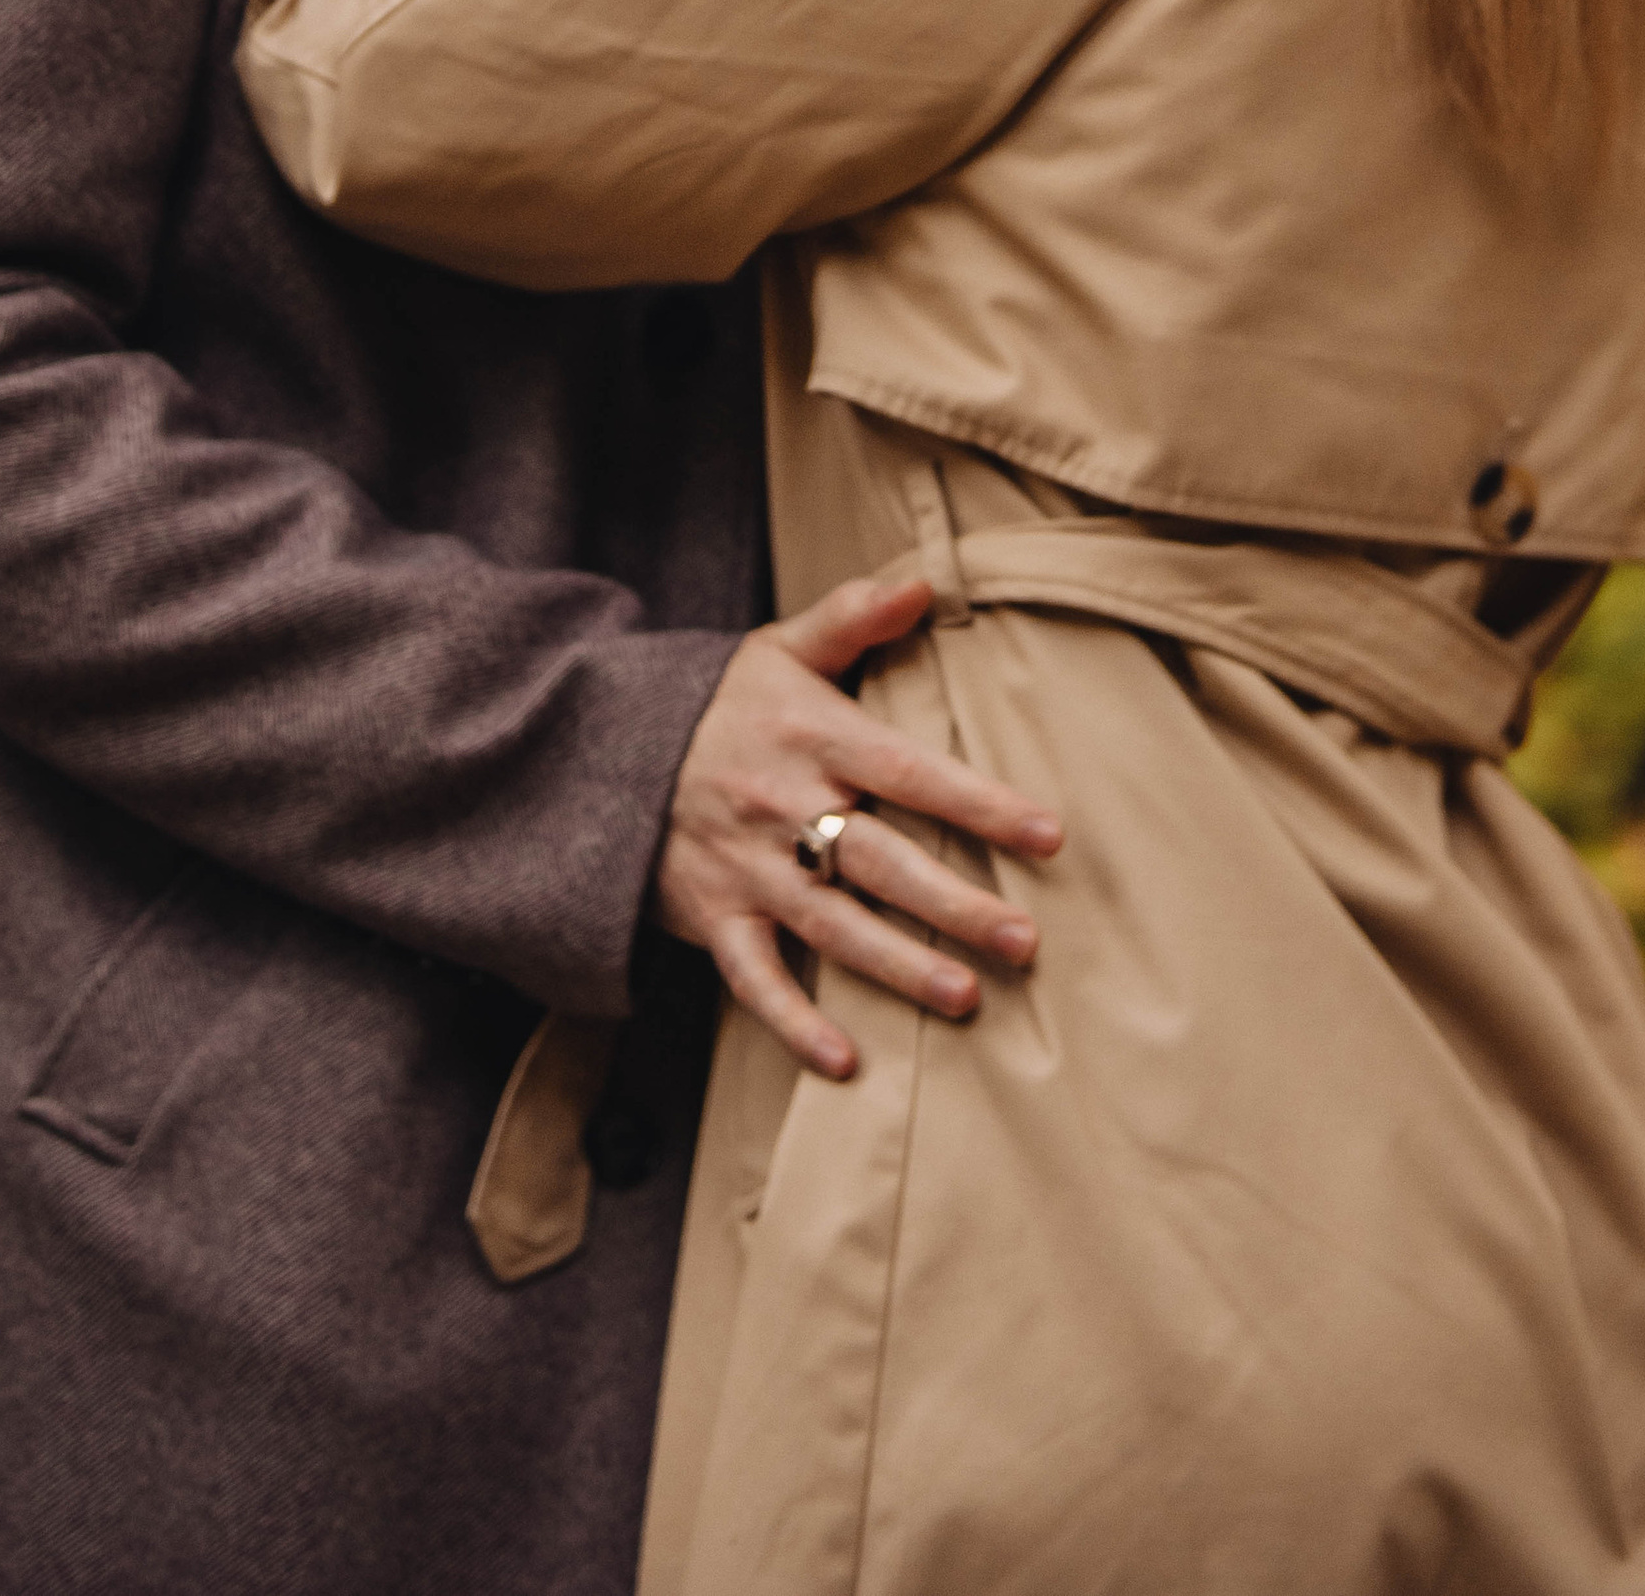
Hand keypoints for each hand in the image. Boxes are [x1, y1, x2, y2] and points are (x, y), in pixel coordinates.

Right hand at [656, 566, 1061, 1079]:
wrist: (596, 749)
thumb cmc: (716, 702)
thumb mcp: (778, 649)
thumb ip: (852, 617)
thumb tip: (926, 583)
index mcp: (812, 737)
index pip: (910, 771)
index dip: (980, 803)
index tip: (1048, 834)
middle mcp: (784, 806)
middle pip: (883, 862)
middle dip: (956, 905)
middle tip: (1025, 942)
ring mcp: (747, 868)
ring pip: (833, 927)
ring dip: (899, 966)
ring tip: (966, 998)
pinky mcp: (713, 917)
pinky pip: (754, 980)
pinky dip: (795, 1022)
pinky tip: (845, 1061)